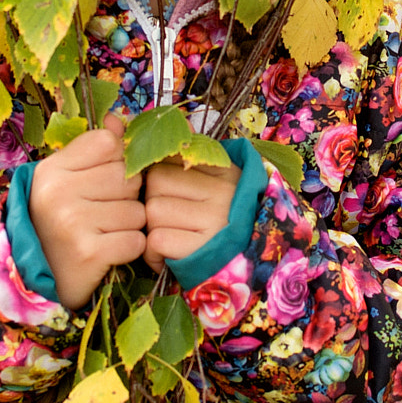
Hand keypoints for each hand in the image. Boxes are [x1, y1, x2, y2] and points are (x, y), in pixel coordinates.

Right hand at [28, 113, 145, 308]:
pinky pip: (136, 240)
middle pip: (128, 177)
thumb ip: (92, 149)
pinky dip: (130, 248)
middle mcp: (58, 192)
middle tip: (105, 212)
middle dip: (127, 196)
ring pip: (136, 211)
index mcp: (52, 169)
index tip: (106, 180)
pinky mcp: (89, 252)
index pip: (108, 143)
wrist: (35, 279)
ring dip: (129, 225)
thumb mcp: (63, 179)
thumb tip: (118, 119)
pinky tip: (109, 250)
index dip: (117, 161)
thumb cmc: (55, 222)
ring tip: (105, 232)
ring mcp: (72, 222)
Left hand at [142, 158, 241, 272]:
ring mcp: (214, 220)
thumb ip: (192, 163)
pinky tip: (168, 256)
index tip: (169, 193)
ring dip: (153, 228)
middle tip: (169, 219)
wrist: (249, 265)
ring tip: (171, 238)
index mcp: (224, 171)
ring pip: (153, 211)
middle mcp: (222, 192)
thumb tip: (173, 137)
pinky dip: (153, 253)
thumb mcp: (218, 186)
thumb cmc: (222, 224)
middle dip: (153, 201)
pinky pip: (156, 240)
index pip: (170, 158)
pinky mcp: (201, 250)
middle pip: (156, 181)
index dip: (159, 177)